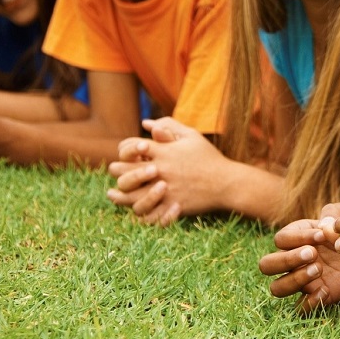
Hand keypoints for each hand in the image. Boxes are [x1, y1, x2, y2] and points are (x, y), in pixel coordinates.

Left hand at [106, 117, 231, 225]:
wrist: (226, 183)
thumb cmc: (209, 158)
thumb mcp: (191, 135)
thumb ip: (168, 126)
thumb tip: (146, 124)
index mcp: (163, 151)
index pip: (130, 147)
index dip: (124, 150)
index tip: (128, 154)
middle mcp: (160, 170)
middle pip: (123, 171)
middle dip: (117, 170)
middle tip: (116, 172)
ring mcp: (164, 190)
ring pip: (130, 196)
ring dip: (120, 195)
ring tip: (113, 195)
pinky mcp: (170, 207)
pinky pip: (147, 214)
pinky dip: (138, 213)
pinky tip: (133, 209)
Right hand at [258, 202, 339, 312]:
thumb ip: (334, 213)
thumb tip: (323, 225)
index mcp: (296, 238)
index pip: (281, 239)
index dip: (297, 238)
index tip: (322, 236)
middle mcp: (293, 261)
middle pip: (266, 265)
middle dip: (286, 259)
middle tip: (313, 254)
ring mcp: (302, 281)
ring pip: (277, 288)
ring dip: (294, 279)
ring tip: (319, 270)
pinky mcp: (315, 298)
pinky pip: (299, 307)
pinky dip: (310, 302)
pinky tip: (327, 290)